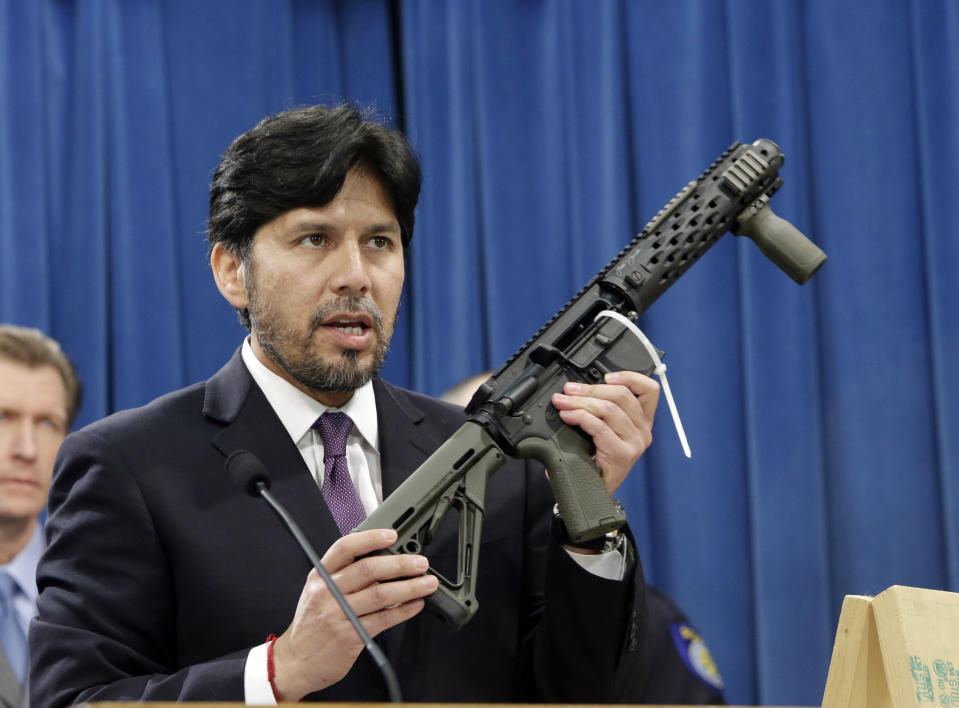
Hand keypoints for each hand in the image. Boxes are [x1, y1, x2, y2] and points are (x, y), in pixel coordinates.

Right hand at [271, 529, 437, 700]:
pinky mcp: (351, 635)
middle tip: (420, 563)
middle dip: (400, 564)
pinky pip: (383, 619)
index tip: (392, 535)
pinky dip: (404, 611)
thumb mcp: (318, 592)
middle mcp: (328, 592)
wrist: (295, 661)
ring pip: (381, 594)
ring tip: (427, 583)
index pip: (345, 548)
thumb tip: (383, 561)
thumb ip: (344, 576)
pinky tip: (415, 604)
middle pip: (369, 569)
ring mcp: (338, 614)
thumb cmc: (312, 624)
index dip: (371, 538)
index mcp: (320, 576)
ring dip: (409, 587)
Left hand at [550, 371, 659, 495]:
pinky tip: (567, 416)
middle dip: (590, 389)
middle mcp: (643, 431)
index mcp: (642, 421)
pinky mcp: (622, 454)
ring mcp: (635, 443)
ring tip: (562, 402)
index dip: (629, 377)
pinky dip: (580, 416)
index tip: (606, 376)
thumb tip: (574, 389)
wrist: (592, 494)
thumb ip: (600, 409)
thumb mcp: (603, 430)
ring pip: (608, 409)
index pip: (649, 390)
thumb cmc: (595, 461)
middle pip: (621, 396)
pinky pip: (599, 426)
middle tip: (568, 390)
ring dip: (580, 402)